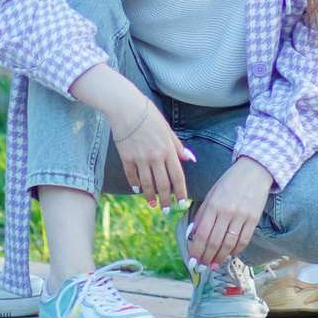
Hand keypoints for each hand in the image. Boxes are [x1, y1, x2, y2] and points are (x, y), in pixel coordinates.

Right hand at [74, 66, 193, 209]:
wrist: (126, 107)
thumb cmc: (149, 115)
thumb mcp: (168, 129)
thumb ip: (178, 146)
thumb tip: (191, 159)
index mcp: (168, 149)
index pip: (177, 176)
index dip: (181, 192)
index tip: (182, 203)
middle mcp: (155, 156)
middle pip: (162, 184)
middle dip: (166, 200)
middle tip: (167, 210)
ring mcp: (140, 158)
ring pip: (147, 183)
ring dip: (150, 196)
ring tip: (152, 204)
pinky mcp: (126, 157)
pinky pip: (131, 175)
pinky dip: (135, 185)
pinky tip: (138, 191)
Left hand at [186, 157, 272, 266]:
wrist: (254, 171)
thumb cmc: (230, 182)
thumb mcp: (211, 194)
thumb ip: (202, 214)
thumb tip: (192, 234)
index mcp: (213, 204)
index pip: (201, 233)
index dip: (196, 249)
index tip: (192, 260)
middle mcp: (226, 211)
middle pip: (214, 241)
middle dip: (206, 257)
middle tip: (202, 267)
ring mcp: (241, 216)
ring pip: (229, 243)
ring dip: (220, 257)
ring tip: (214, 264)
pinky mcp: (254, 219)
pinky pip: (244, 240)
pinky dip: (236, 250)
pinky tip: (230, 254)